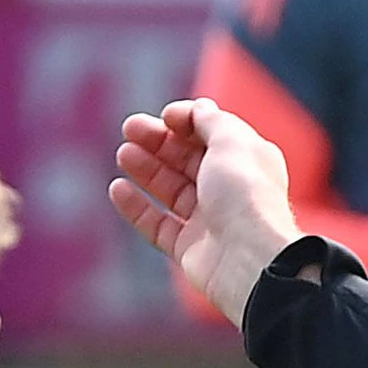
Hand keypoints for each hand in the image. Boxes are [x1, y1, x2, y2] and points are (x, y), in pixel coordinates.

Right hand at [108, 98, 302, 323]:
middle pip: (188, 160)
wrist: (249, 259)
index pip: (213, 135)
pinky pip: (158, 224)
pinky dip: (137, 207)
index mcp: (249, 162)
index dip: (187, 121)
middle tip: (129, 127)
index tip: (165, 117)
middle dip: (159, 141)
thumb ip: (211, 120)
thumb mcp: (231, 142)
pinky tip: (118, 188)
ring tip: (123, 153)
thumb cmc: (246, 196)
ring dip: (146, 169)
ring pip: (172, 190)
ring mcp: (210, 221)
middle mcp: (231, 190)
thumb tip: (198, 108)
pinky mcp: (190, 249)